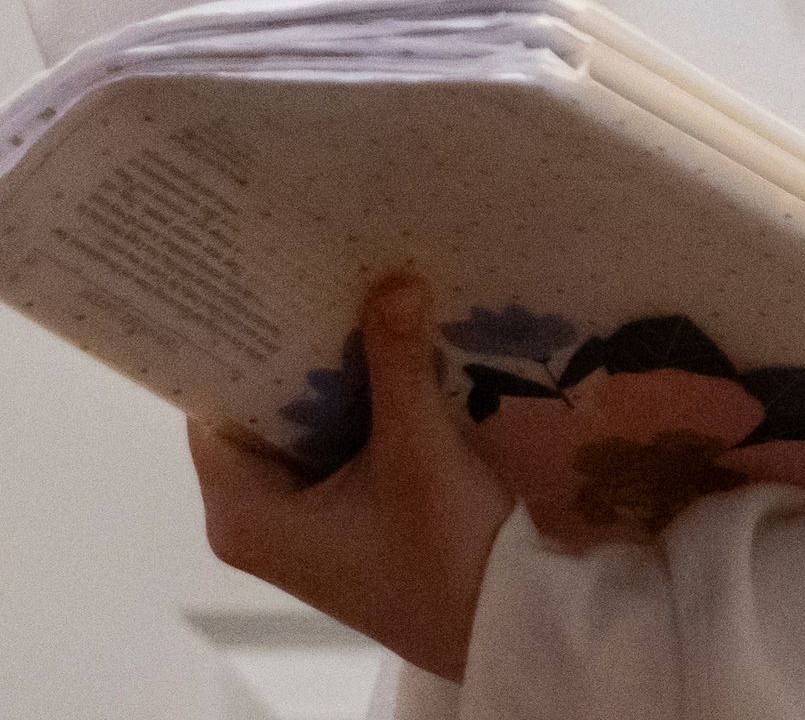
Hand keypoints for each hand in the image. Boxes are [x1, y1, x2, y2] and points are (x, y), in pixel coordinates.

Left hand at [190, 276, 511, 682]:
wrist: (500, 621)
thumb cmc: (441, 552)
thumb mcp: (418, 451)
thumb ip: (399, 363)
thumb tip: (394, 276)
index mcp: (242, 514)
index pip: (214, 411)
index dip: (242, 347)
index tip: (270, 280)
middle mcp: (254, 518)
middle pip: (258, 414)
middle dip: (299, 351)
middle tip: (327, 272)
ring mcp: (298, 521)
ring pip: (300, 426)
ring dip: (336, 375)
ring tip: (365, 297)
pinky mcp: (337, 520)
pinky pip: (332, 444)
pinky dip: (360, 405)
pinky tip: (396, 353)